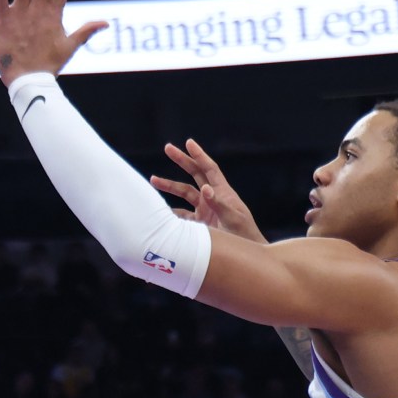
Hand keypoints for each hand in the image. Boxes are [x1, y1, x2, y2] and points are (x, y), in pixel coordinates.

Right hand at [150, 139, 266, 243]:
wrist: (244, 254)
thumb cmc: (243, 235)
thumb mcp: (233, 219)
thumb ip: (218, 204)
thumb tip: (205, 188)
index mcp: (223, 192)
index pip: (209, 169)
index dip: (199, 155)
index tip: (188, 143)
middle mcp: (212, 197)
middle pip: (194, 174)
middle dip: (181, 161)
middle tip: (168, 148)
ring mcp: (204, 210)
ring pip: (184, 193)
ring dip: (169, 186)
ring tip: (153, 180)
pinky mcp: (198, 223)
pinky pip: (181, 214)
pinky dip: (170, 211)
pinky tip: (159, 211)